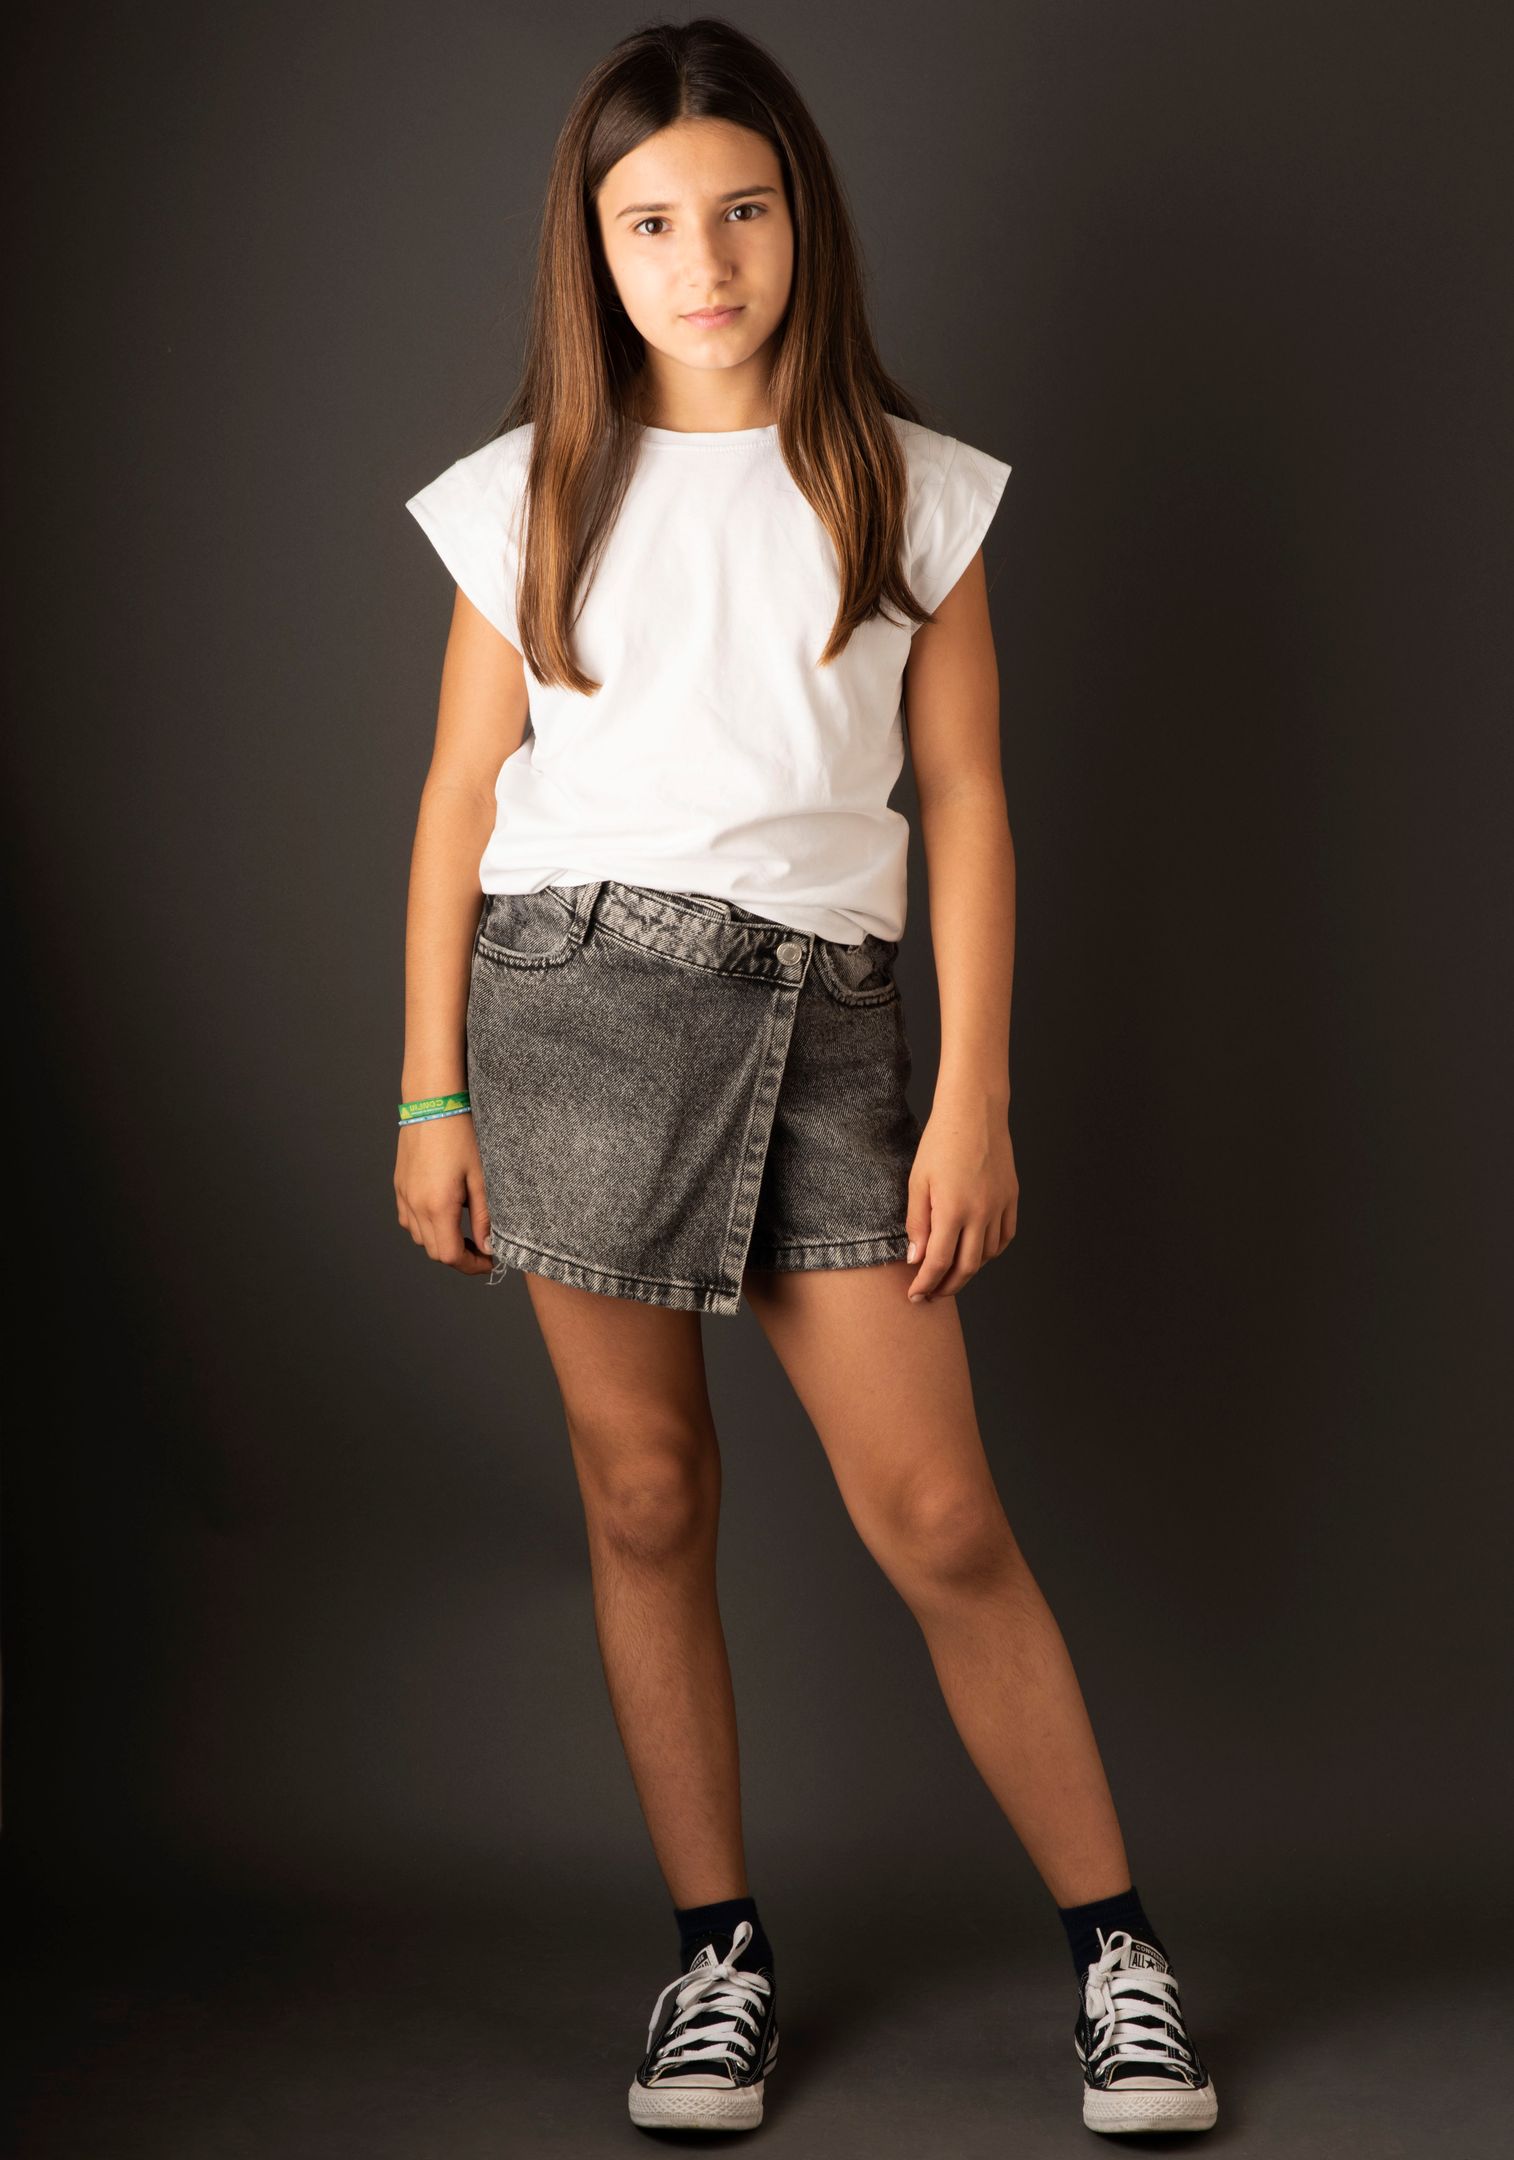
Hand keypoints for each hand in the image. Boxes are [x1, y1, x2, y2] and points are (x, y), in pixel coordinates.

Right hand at [394, 1117, 494, 1275]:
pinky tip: (445, 1213)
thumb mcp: (482, 1177)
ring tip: (467, 1231)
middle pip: (435, 1251)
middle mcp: (415, 1205)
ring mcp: (404, 1195)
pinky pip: (409, 1219)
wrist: (433, 1102)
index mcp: (437, 1206)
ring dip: (443, 1242)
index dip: (472, 1266)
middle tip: (483, 1249)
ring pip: (420, 1238)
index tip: (490, 1262)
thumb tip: (490, 1247)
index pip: (451, 1256)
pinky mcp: (399, 1185)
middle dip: (460, 1257)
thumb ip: (485, 1217)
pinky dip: (427, 1227)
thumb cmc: (462, 1134)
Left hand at [904, 1093, 1017, 1302]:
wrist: (975, 1112)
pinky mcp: (1012, 1198)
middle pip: (967, 1267)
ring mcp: (1000, 1206)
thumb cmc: (940, 1142)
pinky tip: (977, 1253)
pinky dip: (991, 1252)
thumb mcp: (918, 1181)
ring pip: (987, 1255)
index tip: (915, 1295)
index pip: (939, 1262)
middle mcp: (980, 1212)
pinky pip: (1005, 1237)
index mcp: (952, 1209)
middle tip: (932, 1295)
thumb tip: (916, 1259)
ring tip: (951, 1274)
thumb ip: (917, 1223)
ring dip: (969, 1271)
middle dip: (947, 1287)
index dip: (926, 1283)